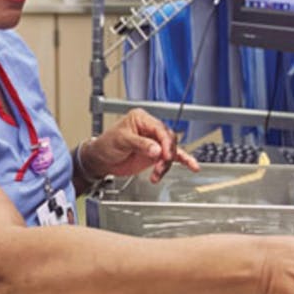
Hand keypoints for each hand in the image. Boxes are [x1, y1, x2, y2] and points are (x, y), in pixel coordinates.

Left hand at [80, 108, 199, 182]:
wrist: (101, 159)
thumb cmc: (107, 144)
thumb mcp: (121, 140)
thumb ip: (140, 144)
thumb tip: (157, 150)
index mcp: (142, 119)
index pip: (160, 129)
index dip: (165, 143)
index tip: (165, 155)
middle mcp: (150, 129)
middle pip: (168, 140)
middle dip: (167, 155)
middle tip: (161, 165)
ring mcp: (154, 142)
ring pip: (170, 151)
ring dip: (167, 164)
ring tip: (157, 174)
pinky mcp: (156, 154)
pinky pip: (172, 157)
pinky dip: (182, 161)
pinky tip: (192, 166)